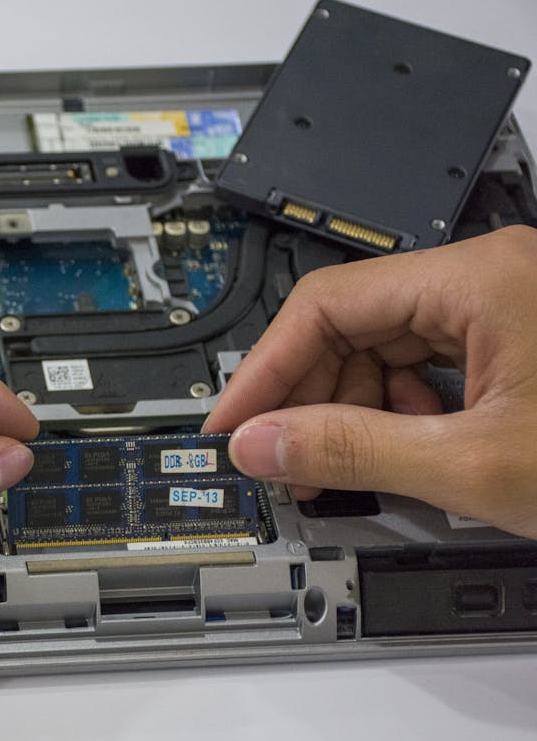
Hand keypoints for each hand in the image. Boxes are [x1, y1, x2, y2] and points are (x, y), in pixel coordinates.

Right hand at [204, 225, 536, 538]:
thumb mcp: (473, 464)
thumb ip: (354, 451)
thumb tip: (263, 443)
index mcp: (479, 279)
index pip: (325, 304)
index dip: (265, 371)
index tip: (233, 424)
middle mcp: (488, 275)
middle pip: (350, 323)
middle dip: (307, 397)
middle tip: (279, 458)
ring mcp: (503, 301)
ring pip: (383, 344)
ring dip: (350, 408)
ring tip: (340, 465)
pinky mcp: (515, 333)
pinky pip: (424, 359)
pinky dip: (396, 407)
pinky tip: (400, 445)